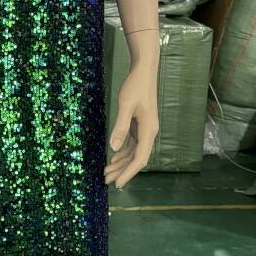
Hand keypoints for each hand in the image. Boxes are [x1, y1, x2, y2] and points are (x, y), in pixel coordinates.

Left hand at [104, 65, 158, 189]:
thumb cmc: (135, 86)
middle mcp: (149, 133)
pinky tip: (113, 158)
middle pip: (136, 159)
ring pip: (134, 153)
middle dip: (122, 171)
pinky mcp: (139, 125)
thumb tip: (113, 148)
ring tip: (106, 172)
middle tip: (106, 181)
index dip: (129, 172)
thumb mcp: (125, 106)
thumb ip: (120, 127)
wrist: (144, 71)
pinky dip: (122, 152)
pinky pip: (132, 144)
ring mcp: (144, 130)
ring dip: (121, 163)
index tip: (117, 183)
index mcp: (148, 130)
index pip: (140, 158)